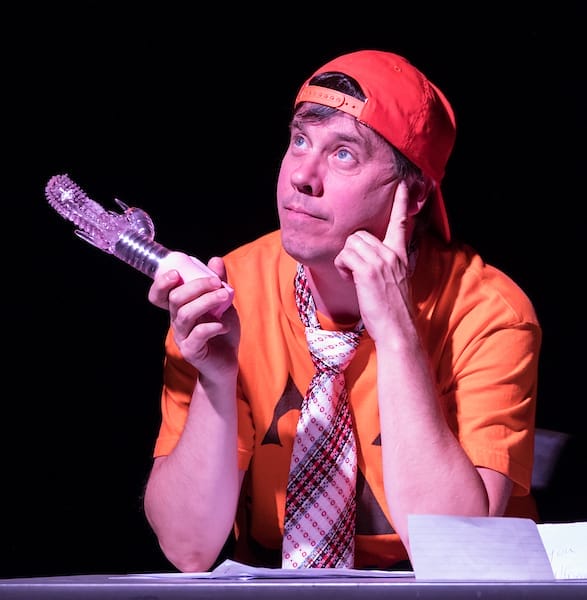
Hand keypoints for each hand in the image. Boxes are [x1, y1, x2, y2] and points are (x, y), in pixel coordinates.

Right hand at [148, 256, 239, 375]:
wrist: (227, 362)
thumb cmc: (222, 331)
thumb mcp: (223, 304)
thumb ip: (218, 283)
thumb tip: (216, 260)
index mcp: (180, 308)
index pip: (159, 295)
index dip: (161, 284)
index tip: (176, 273)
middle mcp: (177, 321)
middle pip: (176, 299)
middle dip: (196, 286)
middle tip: (217, 283)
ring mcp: (182, 336)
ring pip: (186, 314)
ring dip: (206, 301)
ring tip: (224, 297)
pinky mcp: (191, 351)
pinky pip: (197, 334)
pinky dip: (212, 326)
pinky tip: (224, 325)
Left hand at [333, 181, 412, 340]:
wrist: (397, 329)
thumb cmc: (392, 310)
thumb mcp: (395, 281)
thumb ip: (386, 265)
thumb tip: (366, 261)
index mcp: (400, 255)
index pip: (401, 223)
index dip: (402, 203)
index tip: (404, 185)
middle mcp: (392, 254)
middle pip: (360, 234)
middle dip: (351, 251)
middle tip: (355, 272)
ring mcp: (381, 261)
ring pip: (351, 243)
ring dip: (345, 260)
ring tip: (353, 277)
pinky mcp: (368, 271)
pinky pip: (345, 255)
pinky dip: (342, 267)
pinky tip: (350, 280)